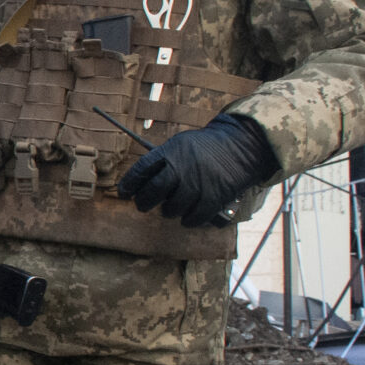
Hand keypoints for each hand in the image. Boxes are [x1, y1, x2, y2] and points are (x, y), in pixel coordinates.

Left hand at [117, 113, 278, 227]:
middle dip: (144, 202)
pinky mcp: (214, 196)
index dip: (130, 183)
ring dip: (168, 212)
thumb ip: (164, 160)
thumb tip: (143, 182)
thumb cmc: (206, 147)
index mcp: (171, 151)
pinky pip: (195, 217)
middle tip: (142, 206)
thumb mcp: (181, 144)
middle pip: (154, 191)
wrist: (241, 145)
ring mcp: (198, 183)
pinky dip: (189, 221)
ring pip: (173, 207)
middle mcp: (182, 167)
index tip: (124, 193)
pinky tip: (187, 219)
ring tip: (169, 210)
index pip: (142, 169)